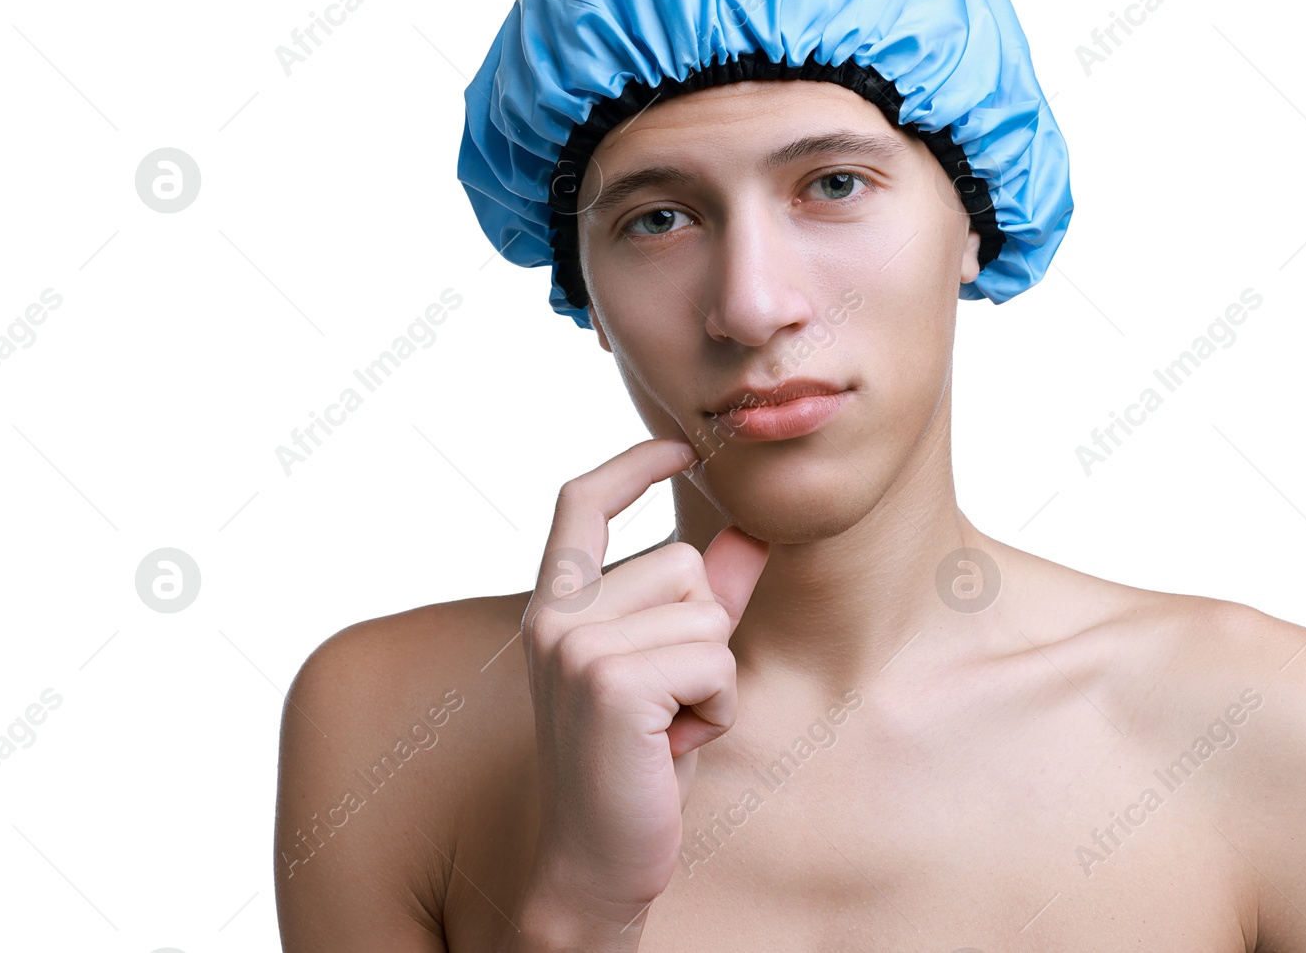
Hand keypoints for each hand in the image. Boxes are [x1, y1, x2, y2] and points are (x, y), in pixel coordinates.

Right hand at [519, 437, 769, 927]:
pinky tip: (677, 745)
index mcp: (555, 606)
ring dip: (713, 676)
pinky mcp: (610, 682)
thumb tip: (751, 535)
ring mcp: (574, 646)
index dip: (631, 465)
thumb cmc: (636, 763)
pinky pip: (714, 660)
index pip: (580, 504)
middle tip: (668, 702)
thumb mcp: (671, 667)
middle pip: (682, 564)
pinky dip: (717, 707)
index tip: (679, 445)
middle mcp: (553, 617)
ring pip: (706, 612)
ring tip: (671, 725)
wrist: (598, 861)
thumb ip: (707, 598)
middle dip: (704, 633)